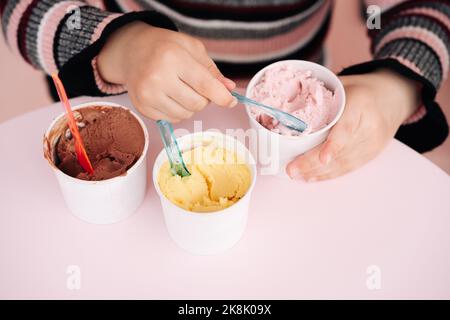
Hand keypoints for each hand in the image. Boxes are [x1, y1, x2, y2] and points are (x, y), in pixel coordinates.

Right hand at [97, 22, 236, 121]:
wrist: (131, 51)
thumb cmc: (165, 47)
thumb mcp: (192, 48)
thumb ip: (212, 70)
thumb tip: (229, 89)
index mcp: (173, 58)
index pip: (205, 86)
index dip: (223, 97)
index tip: (231, 101)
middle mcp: (158, 78)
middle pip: (198, 104)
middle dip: (204, 98)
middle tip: (196, 86)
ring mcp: (147, 95)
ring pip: (186, 115)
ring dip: (190, 106)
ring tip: (181, 89)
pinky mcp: (142, 107)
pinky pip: (172, 119)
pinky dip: (177, 111)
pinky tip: (169, 96)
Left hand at [286, 69, 420, 181]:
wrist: (393, 97)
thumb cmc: (361, 90)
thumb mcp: (342, 84)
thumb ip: (319, 94)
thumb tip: (286, 102)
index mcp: (361, 104)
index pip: (347, 128)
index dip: (334, 145)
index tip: (323, 157)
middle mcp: (370, 126)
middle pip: (341, 150)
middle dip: (313, 162)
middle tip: (291, 169)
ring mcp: (373, 143)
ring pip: (343, 163)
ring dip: (318, 172)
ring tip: (296, 174)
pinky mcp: (372, 154)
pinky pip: (349, 167)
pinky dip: (329, 174)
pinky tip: (312, 177)